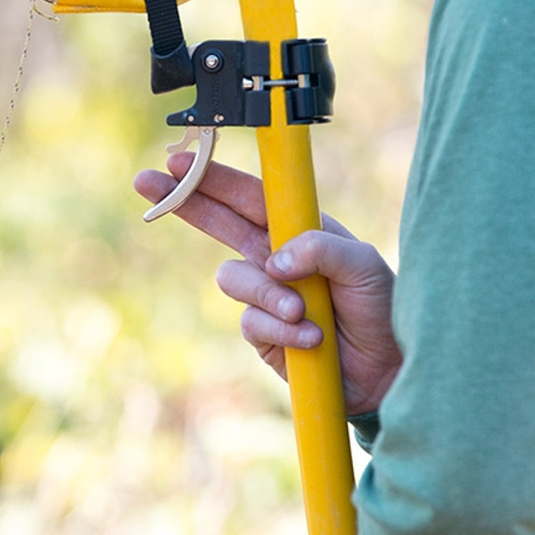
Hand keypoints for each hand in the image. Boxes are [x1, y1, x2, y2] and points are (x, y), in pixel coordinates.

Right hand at [134, 155, 399, 415]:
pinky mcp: (262, 334)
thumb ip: (322, 249)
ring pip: (232, 279)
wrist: (388, 373)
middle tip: (146, 182)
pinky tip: (312, 340)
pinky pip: (250, 323)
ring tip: (302, 313)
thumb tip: (273, 259)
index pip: (250, 196)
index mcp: (300, 229)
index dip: (214, 177)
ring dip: (267, 294)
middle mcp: (275, 256)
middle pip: (218, 221)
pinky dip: (281, 330)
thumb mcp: (364, 266)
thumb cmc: (383, 310)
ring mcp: (265, 294)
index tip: (179, 161)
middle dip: (183, 200)